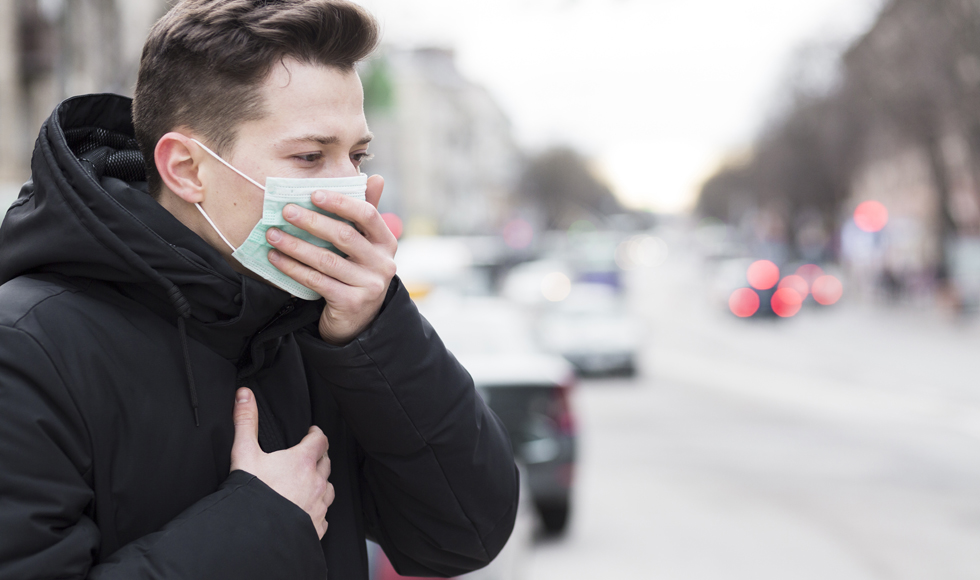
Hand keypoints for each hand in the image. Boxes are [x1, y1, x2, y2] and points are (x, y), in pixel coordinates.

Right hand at [230, 388, 333, 538]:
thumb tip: (244, 394)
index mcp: (303, 462)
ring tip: (309, 482)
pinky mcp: (316, 527)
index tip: (311, 432)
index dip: (316, 434)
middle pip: (326, 463)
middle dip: (319, 457)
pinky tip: (307, 511)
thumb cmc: (250, 494)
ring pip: (328, 489)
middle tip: (309, 455)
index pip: (320, 440)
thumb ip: (245, 421)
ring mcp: (318, 506)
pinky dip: (317, 510)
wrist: (253, 535)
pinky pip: (324, 515)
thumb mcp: (244, 453)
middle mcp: (316, 483)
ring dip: (321, 483)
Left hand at [265, 175, 396, 344]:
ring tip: (273, 234)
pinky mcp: (352, 303)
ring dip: (296, 245)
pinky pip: (317, 281)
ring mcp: (369, 285)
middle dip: (312, 221)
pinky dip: (293, 268)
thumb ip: (366, 214)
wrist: (359, 320)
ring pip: (327, 260)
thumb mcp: (367, 245)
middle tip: (286, 211)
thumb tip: (375, 177)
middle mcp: (383, 263)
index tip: (314, 194)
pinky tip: (276, 258)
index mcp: (387, 242)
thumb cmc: (358, 273)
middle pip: (344, 235)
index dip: (341, 202)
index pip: (368, 214)